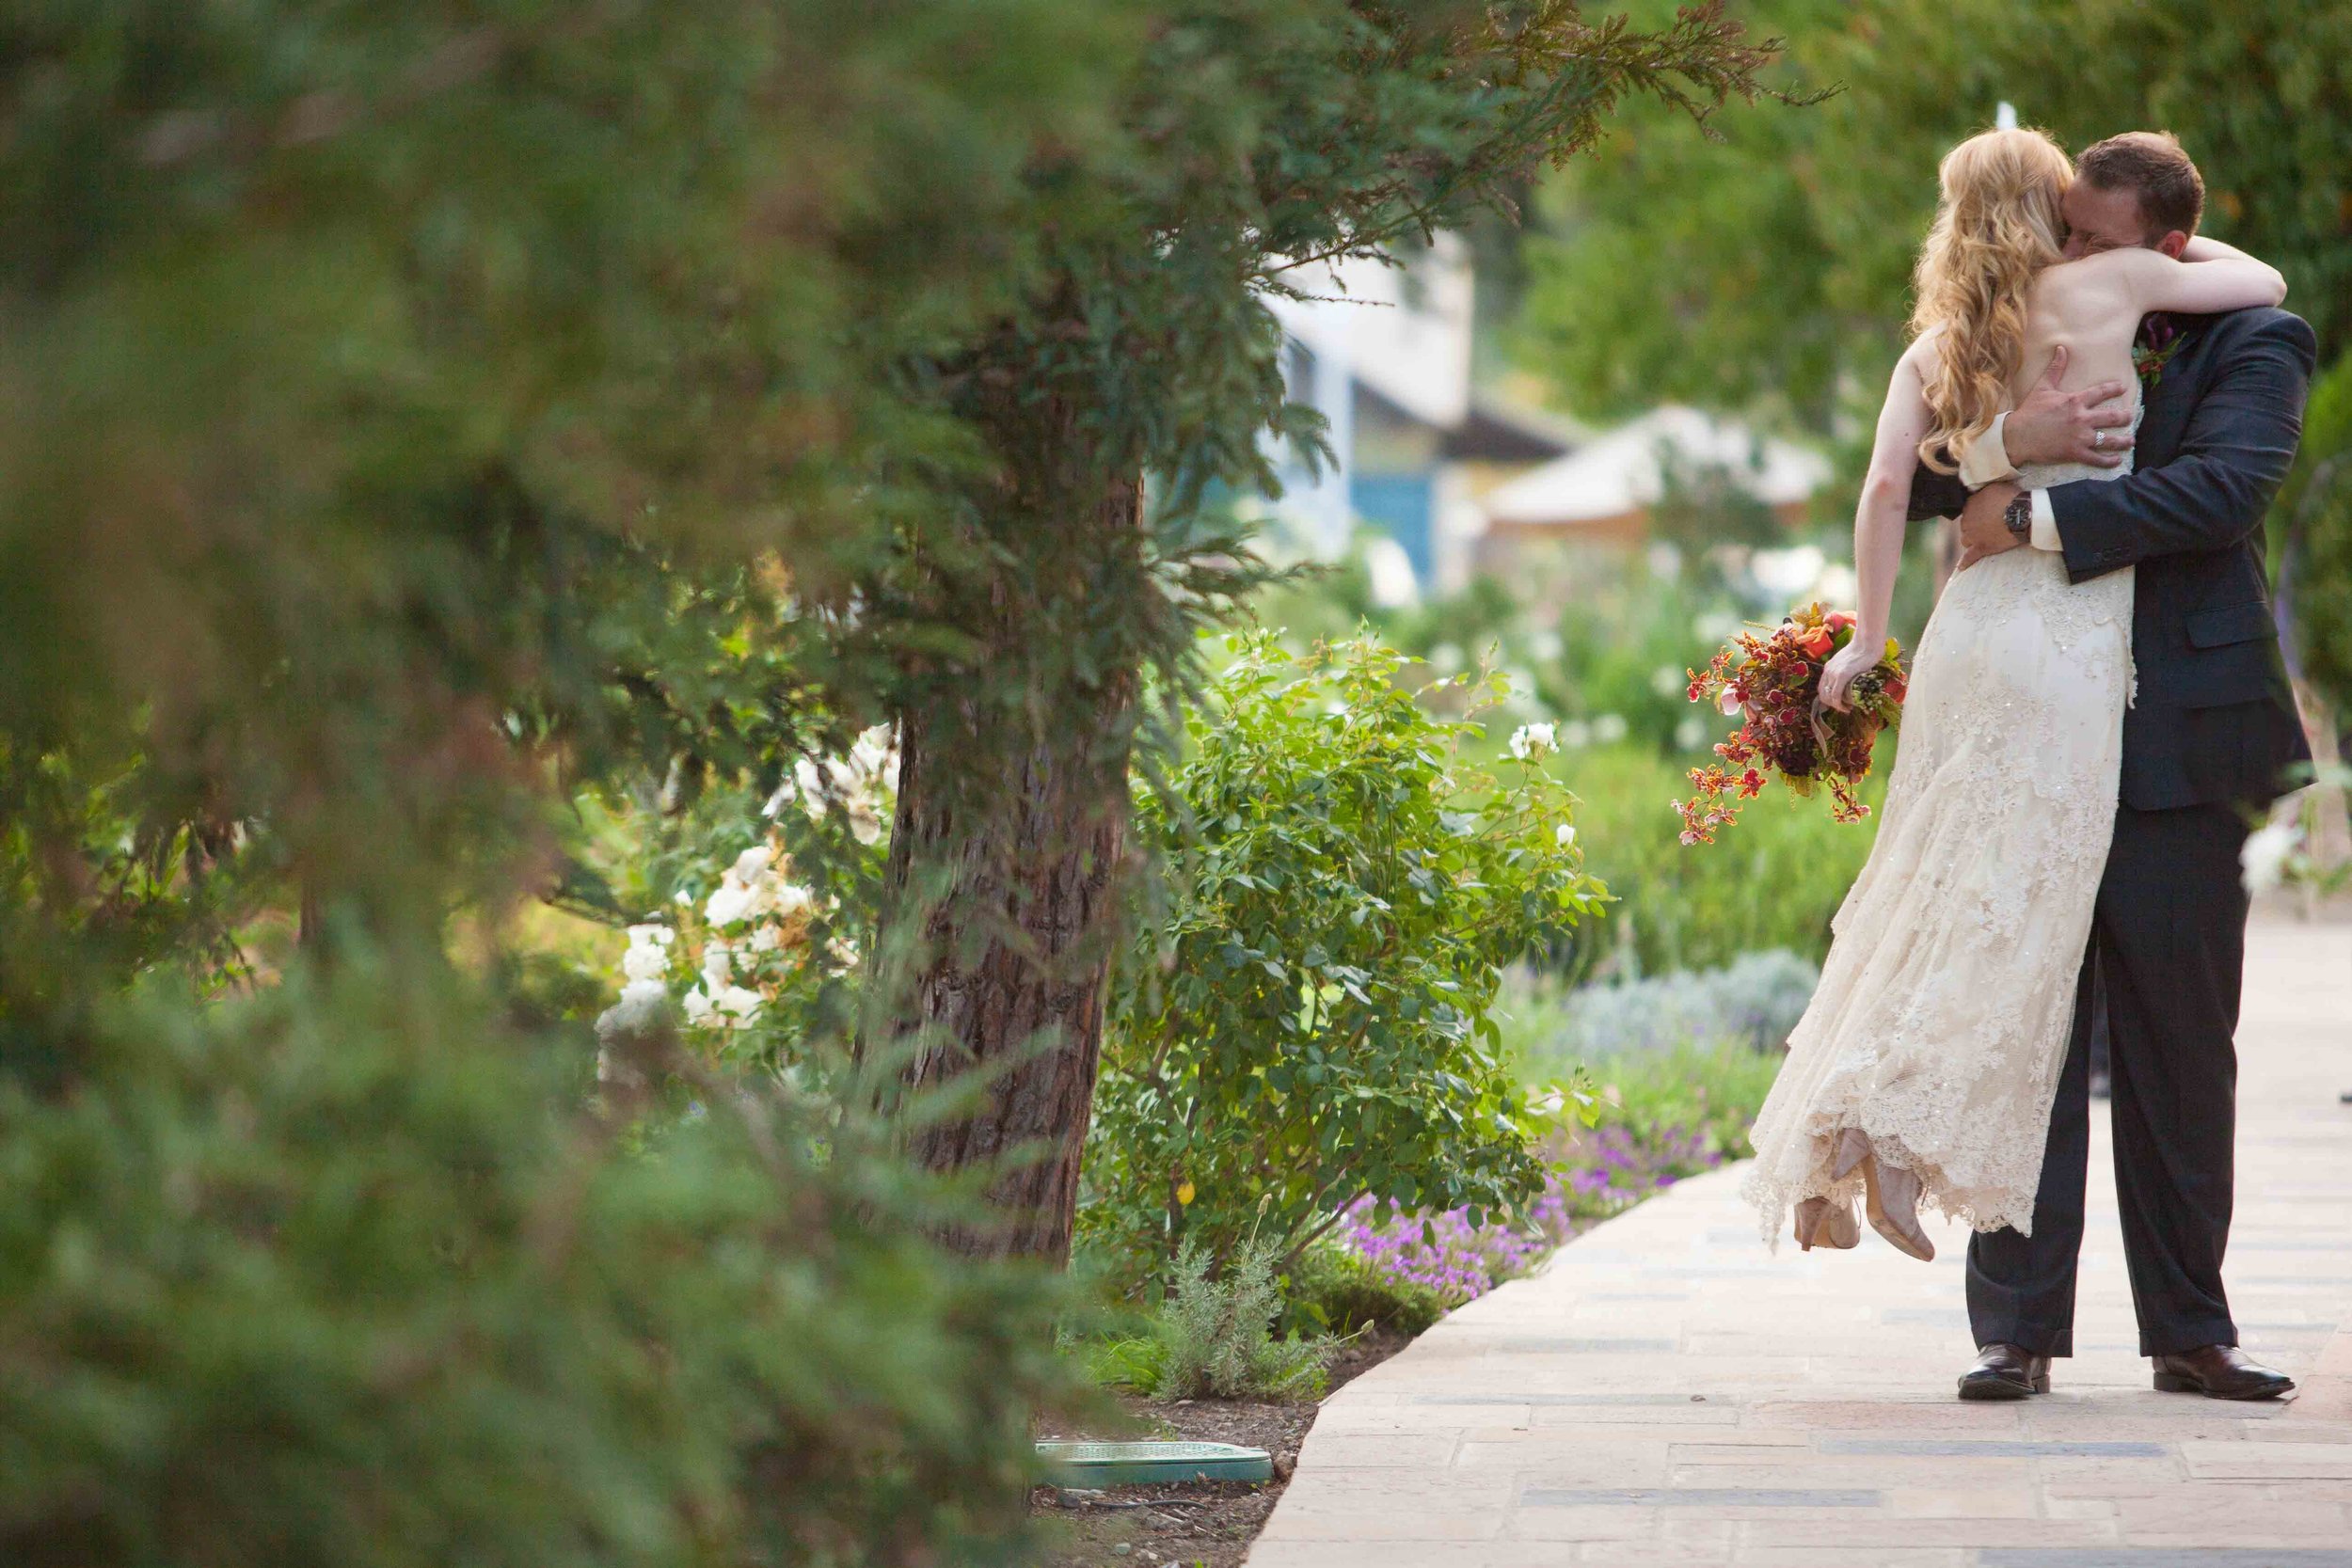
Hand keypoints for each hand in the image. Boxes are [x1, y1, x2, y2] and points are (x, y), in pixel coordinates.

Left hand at [1816, 636, 1880, 713]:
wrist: (1868, 642)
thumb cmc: (1863, 650)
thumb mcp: (1849, 661)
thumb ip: (1846, 669)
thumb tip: (1851, 679)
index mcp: (1828, 667)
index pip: (1822, 688)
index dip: (1828, 699)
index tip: (1839, 703)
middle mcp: (1828, 670)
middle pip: (1822, 694)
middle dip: (1831, 705)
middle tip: (1844, 708)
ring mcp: (1834, 673)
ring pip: (1828, 697)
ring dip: (1835, 706)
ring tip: (1846, 708)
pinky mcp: (1842, 675)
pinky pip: (1835, 695)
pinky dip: (1839, 704)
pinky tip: (1846, 707)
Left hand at [1955, 481, 2024, 572]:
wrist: (2022, 514)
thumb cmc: (2012, 498)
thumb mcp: (1996, 487)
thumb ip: (1985, 491)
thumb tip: (1982, 493)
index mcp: (1970, 504)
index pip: (1968, 509)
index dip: (1977, 512)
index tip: (1986, 513)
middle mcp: (1966, 520)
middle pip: (1966, 525)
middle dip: (1974, 526)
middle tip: (1988, 525)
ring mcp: (1973, 535)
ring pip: (1966, 539)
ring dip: (1971, 540)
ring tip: (1982, 540)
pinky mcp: (1981, 547)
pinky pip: (1969, 557)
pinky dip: (1965, 562)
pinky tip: (1962, 567)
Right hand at [2001, 347, 2133, 467]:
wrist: (2016, 436)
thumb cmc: (2029, 412)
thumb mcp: (2042, 387)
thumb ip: (2055, 369)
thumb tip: (2061, 348)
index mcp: (2075, 401)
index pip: (2101, 392)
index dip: (2114, 389)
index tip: (2123, 388)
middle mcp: (2082, 418)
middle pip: (2113, 417)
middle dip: (2125, 417)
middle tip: (2131, 417)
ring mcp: (2080, 437)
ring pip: (2109, 439)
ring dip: (2123, 441)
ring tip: (2130, 441)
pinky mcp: (2075, 453)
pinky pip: (2097, 458)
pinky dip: (2108, 461)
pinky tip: (2116, 460)